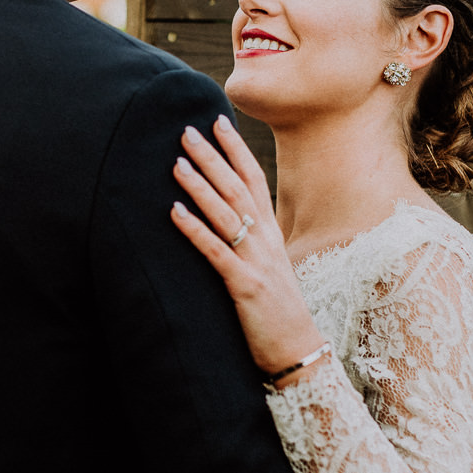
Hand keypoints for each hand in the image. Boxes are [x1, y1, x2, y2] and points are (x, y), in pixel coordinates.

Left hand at [170, 115, 329, 380]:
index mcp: (271, 232)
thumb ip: (251, 240)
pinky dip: (194, 229)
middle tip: (186, 131)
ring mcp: (256, 262)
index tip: (217, 121)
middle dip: (211, 157)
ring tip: (176, 162)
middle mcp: (266, 240)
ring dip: (199, 186)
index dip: (235, 149)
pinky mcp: (244, 286)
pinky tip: (174, 211)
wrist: (299, 351)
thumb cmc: (278, 311)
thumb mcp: (267, 266)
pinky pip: (215, 252)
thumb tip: (228, 219)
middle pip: (236, 188)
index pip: (253, 179)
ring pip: (225, 214)